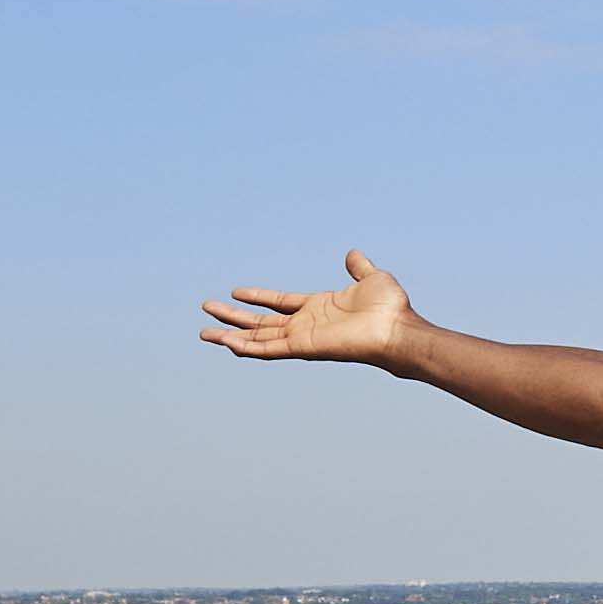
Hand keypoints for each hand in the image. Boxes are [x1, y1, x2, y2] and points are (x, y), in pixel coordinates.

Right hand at [201, 251, 417, 366]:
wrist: (398, 329)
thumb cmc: (391, 309)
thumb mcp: (372, 278)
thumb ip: (359, 267)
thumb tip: (353, 254)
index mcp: (318, 308)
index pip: (279, 303)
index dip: (258, 297)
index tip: (235, 292)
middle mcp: (306, 324)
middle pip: (261, 322)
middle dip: (233, 317)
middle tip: (207, 310)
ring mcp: (302, 338)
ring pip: (257, 338)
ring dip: (230, 335)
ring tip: (204, 332)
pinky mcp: (303, 348)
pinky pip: (269, 349)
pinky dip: (247, 347)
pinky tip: (227, 343)